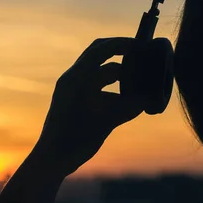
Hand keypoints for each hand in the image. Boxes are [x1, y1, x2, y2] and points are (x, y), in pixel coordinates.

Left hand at [32, 37, 144, 177]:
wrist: (52, 159)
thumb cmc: (74, 140)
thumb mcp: (106, 122)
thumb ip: (129, 107)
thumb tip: (150, 98)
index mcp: (77, 78)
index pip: (101, 49)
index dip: (123, 44)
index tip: (142, 46)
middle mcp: (74, 79)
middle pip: (101, 56)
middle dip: (123, 56)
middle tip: (143, 58)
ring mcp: (74, 90)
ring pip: (103, 76)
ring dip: (121, 79)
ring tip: (142, 87)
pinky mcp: (76, 102)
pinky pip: (100, 90)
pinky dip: (115, 94)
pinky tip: (130, 105)